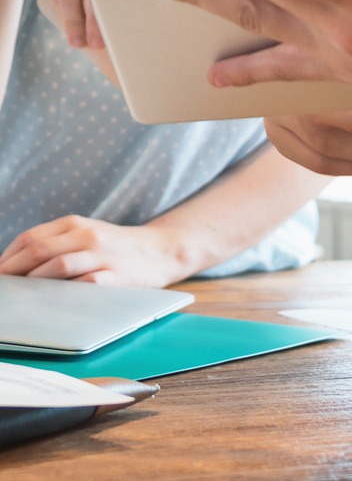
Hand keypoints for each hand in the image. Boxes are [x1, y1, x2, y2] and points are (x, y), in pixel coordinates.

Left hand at [0, 215, 185, 286]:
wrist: (160, 250)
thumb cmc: (114, 247)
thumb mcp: (85, 235)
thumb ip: (55, 244)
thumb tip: (13, 267)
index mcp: (75, 224)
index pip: (30, 237)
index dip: (6, 258)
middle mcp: (87, 235)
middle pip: (40, 250)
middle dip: (12, 272)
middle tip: (0, 291)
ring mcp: (102, 255)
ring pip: (59, 265)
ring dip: (34, 283)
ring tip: (20, 298)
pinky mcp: (116, 276)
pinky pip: (86, 285)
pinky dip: (66, 293)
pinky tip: (53, 303)